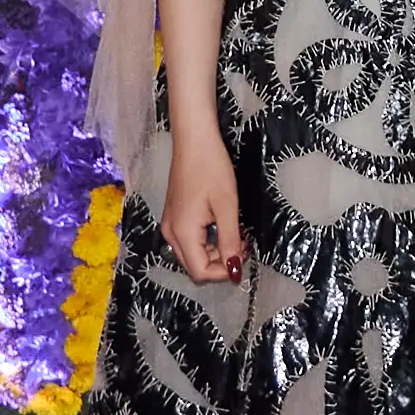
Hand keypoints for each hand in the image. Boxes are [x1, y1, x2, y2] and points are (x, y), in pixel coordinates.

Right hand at [160, 129, 246, 282]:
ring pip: (194, 254)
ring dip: (216, 252)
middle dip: (221, 263)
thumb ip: (230, 240)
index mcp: (182, 233)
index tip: (243, 257)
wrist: (194, 142)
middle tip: (243, 245)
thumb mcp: (227, 206)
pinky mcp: (175, 217)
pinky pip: (191, 240)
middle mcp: (171, 233)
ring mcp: (170, 225)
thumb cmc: (211, 169)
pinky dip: (209, 241)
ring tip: (238, 234)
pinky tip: (224, 226)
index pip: (200, 272)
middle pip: (195, 266)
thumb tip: (233, 269)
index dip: (223, 272)